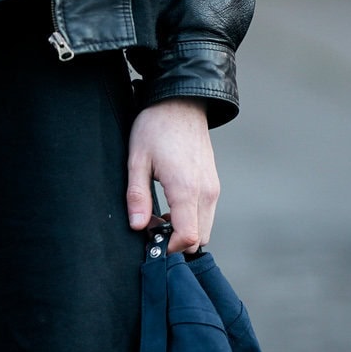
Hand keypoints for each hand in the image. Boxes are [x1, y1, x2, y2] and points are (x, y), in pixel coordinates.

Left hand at [126, 99, 217, 253]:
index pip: (188, 237)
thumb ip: (137, 196)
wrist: (181, 102)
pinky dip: (190, 219)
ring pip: (205, 228)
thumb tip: (137, 226)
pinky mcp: (213, 184)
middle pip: (200, 239)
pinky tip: (169, 205)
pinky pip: (206, 214)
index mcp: (186, 189)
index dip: (169, 248)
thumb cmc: (156, 127)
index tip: (150, 241)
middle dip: (176, 242)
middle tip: (151, 228)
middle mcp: (206, 192)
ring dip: (183, 230)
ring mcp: (213, 188)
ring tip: (158, 216)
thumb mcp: (137, 160)